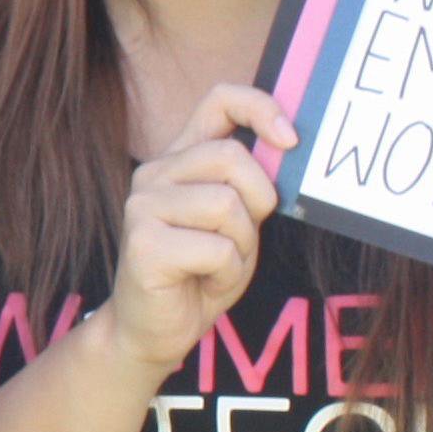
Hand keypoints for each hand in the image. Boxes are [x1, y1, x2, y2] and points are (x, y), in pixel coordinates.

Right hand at [98, 85, 294, 371]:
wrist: (153, 330)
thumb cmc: (201, 274)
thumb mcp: (236, 221)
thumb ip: (249, 184)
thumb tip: (287, 146)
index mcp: (178, 159)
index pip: (220, 100)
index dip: (261, 108)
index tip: (290, 140)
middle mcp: (154, 174)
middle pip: (232, 157)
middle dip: (258, 202)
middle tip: (241, 239)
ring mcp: (142, 206)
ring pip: (227, 204)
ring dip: (241, 246)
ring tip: (218, 265)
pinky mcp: (143, 244)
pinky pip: (217, 248)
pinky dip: (226, 273)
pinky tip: (204, 283)